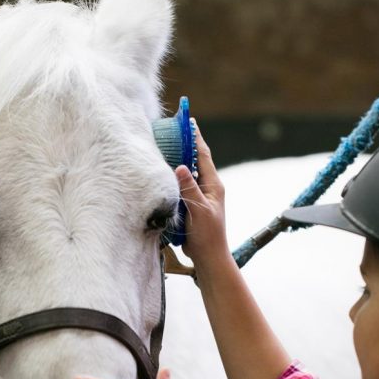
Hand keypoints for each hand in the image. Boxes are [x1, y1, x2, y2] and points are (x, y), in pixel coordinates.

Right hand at [177, 121, 229, 268]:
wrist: (208, 257)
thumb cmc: (207, 235)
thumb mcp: (199, 210)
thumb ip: (189, 188)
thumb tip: (181, 166)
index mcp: (213, 185)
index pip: (203, 155)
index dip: (196, 137)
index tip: (189, 121)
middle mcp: (207, 187)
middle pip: (196, 160)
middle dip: (186, 144)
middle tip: (174, 129)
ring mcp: (200, 196)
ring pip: (189, 172)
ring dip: (179, 159)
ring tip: (167, 145)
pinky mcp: (192, 205)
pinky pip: (183, 185)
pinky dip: (175, 176)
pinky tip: (164, 172)